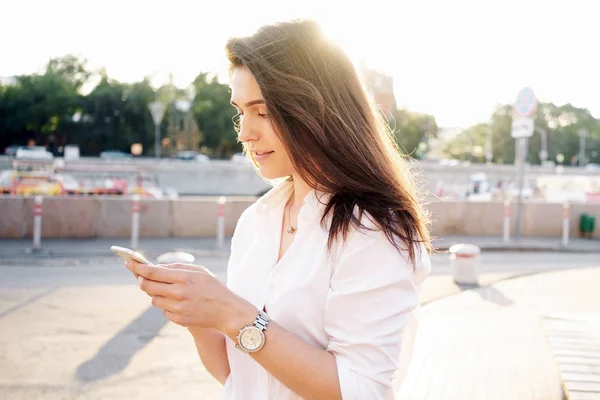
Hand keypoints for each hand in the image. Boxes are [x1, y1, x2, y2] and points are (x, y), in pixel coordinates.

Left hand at [125, 261, 255, 334]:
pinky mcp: (178, 319)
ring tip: (172, 291)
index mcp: (184, 278)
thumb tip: (155, 269)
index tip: (128, 263)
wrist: (227, 311)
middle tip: (141, 277)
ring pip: (154, 299)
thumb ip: (176, 268)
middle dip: (142, 281)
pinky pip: (163, 310)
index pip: (152, 272)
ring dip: (157, 294)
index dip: (137, 267)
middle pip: (147, 287)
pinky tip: (181, 303)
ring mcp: (177, 308)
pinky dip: (167, 305)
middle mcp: (178, 293)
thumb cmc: (213, 287)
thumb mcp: (199, 271)